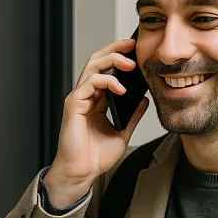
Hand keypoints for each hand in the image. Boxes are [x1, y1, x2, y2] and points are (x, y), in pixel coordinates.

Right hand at [43, 38, 149, 207]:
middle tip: (133, 44)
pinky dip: (106, 81)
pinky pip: (89, 83)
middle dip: (115, 49)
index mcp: (96, 100)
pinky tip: (121, 87)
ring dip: (112, 60)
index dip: (119, 56)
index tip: (136, 50)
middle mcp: (86, 95)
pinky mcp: (73, 105)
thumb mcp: (122, 132)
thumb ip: (132, 115)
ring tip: (130, 64)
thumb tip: (144, 99)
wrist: (82, 173)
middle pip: (97, 61)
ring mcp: (78, 99)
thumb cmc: (96, 156)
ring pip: (92, 67)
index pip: (106, 69)